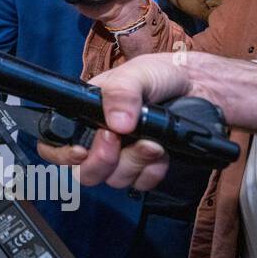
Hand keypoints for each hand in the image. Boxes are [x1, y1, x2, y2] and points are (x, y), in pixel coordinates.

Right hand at [37, 52, 256, 188]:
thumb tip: (115, 124)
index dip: (61, 154)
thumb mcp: (138, 73)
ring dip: (135, 161)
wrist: (202, 89)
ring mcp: (123, 155)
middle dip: (103, 160)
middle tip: (120, 140)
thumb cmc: (163, 74)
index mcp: (86, 114)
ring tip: (153, 141)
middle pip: (83, 171)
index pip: (53, 144)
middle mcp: (99, 137)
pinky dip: (153, 171)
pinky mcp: (146, 167)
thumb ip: (122, 92)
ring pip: (115, 179)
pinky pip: (141, 184)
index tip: (81, 151)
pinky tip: (163, 152)